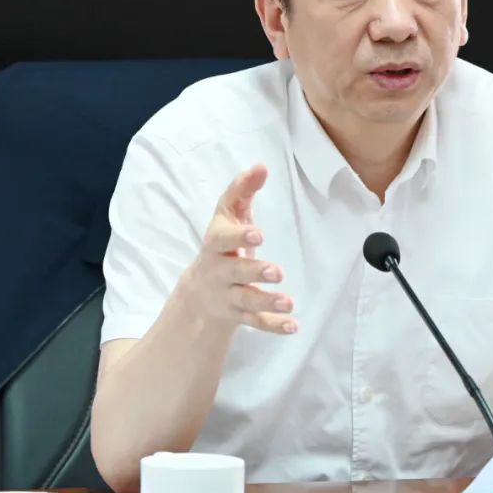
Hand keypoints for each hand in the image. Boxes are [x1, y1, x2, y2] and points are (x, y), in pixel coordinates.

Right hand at [178, 165, 297, 334]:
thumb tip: (261, 166)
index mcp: (216, 243)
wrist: (200, 290)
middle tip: (277, 271)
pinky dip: (273, 325)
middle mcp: (219, 270)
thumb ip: (243, 190)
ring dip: (267, 300)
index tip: (259, 233)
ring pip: (245, 300)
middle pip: (234, 272)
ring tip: (289, 302)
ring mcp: (227, 294)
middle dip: (254, 271)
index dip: (238, 236)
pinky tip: (292, 326)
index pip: (222, 238)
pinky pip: (255, 322)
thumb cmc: (222, 244)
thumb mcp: (228, 216)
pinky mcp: (238, 314)